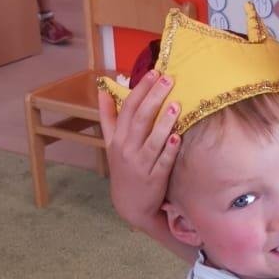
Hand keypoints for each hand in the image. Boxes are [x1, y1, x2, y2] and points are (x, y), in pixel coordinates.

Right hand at [98, 68, 180, 231]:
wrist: (130, 205)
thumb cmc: (124, 169)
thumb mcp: (111, 144)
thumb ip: (108, 117)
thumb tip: (102, 91)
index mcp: (118, 139)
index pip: (128, 109)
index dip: (141, 90)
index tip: (153, 73)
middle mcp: (127, 150)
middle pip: (141, 119)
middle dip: (154, 98)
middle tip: (168, 80)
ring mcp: (141, 165)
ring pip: (152, 140)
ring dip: (164, 122)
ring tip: (176, 104)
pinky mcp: (155, 179)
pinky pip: (162, 163)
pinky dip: (169, 151)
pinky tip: (177, 138)